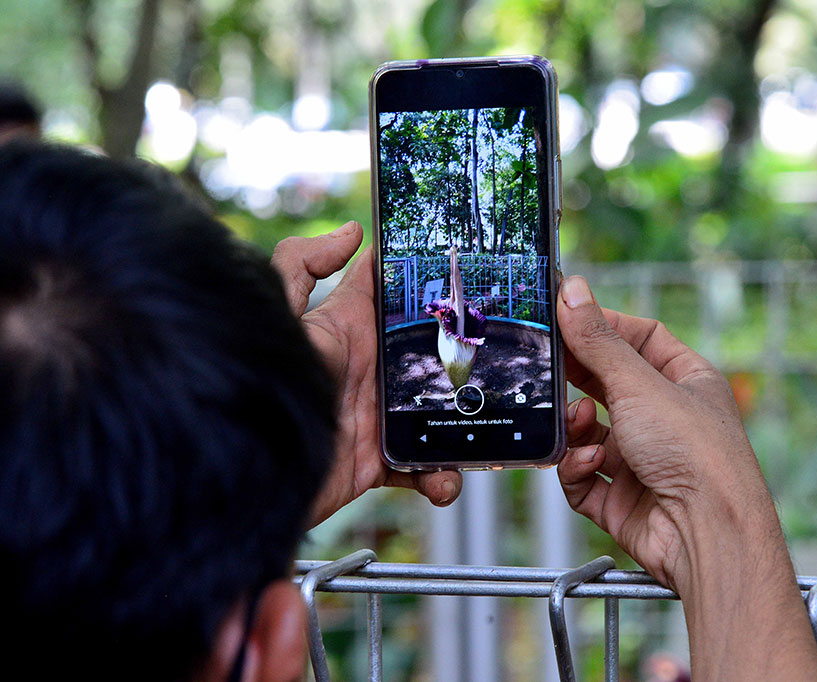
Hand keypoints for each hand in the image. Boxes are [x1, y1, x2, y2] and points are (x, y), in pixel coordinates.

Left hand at [271, 222, 461, 524]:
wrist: (248, 473)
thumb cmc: (261, 385)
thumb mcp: (279, 315)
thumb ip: (300, 265)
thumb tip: (351, 230)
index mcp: (352, 329)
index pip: (394, 292)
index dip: (427, 276)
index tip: (469, 266)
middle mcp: (370, 370)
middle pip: (433, 353)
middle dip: (468, 355)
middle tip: (502, 356)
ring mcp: (377, 416)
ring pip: (438, 411)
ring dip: (465, 422)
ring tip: (482, 435)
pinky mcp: (378, 461)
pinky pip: (422, 466)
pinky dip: (440, 476)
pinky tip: (444, 481)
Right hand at [555, 275, 816, 681]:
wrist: (707, 534)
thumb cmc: (695, 454)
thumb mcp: (639, 384)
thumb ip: (597, 340)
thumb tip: (573, 290)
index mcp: (686, 382)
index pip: (641, 339)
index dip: (604, 326)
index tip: (565, 316)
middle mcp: (666, 419)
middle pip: (608, 385)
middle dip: (579, 380)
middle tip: (550, 366)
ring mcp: (643, 461)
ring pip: (588, 433)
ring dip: (576, 428)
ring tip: (579, 424)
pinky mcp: (621, 500)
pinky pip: (582, 477)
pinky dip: (577, 469)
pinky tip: (588, 465)